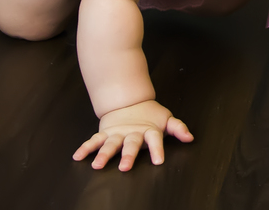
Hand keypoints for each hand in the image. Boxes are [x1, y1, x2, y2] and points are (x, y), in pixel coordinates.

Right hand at [72, 99, 193, 170]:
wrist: (129, 101)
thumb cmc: (150, 114)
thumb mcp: (166, 119)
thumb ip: (177, 128)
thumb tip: (190, 137)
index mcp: (148, 130)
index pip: (155, 140)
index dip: (157, 150)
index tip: (158, 161)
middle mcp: (132, 132)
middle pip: (130, 144)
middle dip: (128, 156)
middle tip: (125, 167)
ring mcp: (117, 133)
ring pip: (110, 144)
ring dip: (103, 154)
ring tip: (96, 164)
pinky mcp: (105, 133)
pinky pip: (94, 140)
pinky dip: (86, 147)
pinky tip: (77, 156)